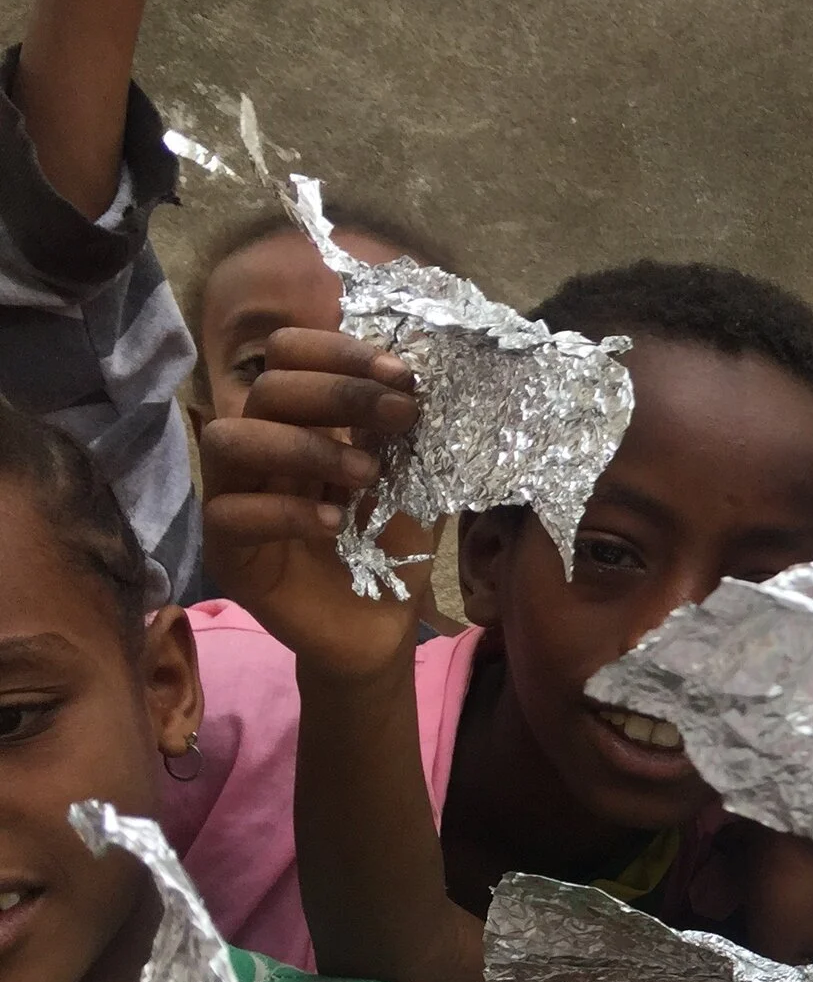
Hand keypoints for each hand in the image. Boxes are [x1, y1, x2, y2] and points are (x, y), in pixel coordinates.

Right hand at [198, 327, 422, 680]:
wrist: (382, 628)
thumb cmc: (391, 548)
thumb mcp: (415, 481)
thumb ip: (409, 433)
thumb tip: (417, 377)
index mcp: (300, 422)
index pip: (288, 355)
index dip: (339, 352)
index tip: (403, 376)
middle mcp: (260, 451)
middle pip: (265, 389)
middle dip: (338, 391)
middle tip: (400, 413)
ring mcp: (234, 499)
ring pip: (229, 440)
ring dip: (304, 446)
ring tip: (366, 474)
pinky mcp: (226, 554)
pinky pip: (230, 514)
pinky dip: (285, 510)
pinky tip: (334, 523)